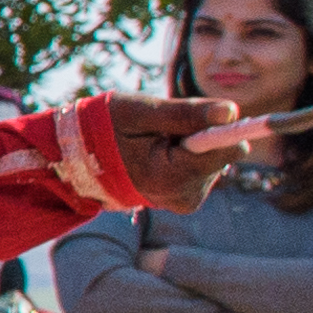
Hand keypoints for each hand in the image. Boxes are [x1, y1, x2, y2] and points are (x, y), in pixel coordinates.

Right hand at [81, 92, 222, 204]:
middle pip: (222, 153)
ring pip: (216, 159)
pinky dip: (190, 155)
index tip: (224, 114)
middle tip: (164, 130)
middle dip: (201, 135)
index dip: (224, 127)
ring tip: (157, 141)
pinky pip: (206, 168)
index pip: (224, 150)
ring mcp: (186, 201)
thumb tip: (232, 111)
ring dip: (194, 144)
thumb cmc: (104, 130)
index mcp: (169, 177)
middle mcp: (183, 196)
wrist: (80, 161)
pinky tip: (162, 153)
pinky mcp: (188, 200)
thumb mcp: (139, 113)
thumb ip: (185, 113)